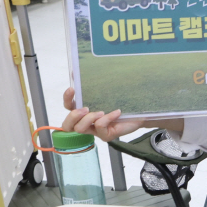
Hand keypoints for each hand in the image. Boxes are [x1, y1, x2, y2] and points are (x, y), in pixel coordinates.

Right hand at [58, 87, 179, 140]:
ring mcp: (95, 130)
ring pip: (81, 128)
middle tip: (85, 109)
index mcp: (84, 111)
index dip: (67, 99)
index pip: (67, 107)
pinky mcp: (106, 135)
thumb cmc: (121, 103)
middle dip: (73, 116)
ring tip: (101, 112)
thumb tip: (76, 71)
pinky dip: (107, 118)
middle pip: (67, 126)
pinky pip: (100, 127)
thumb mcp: (105, 92)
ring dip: (89, 118)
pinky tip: (117, 112)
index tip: (72, 89)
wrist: (140, 114)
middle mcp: (87, 122)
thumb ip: (91, 85)